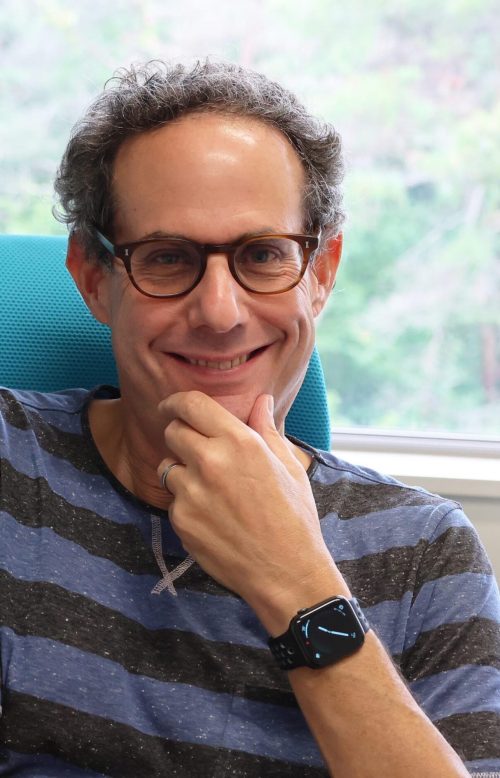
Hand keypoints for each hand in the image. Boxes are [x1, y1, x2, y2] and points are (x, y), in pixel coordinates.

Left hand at [157, 391, 345, 629]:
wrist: (285, 572)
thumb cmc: (294, 517)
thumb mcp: (289, 466)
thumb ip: (267, 429)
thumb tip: (261, 400)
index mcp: (240, 442)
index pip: (191, 405)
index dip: (175, 401)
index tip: (170, 405)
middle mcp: (211, 462)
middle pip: (172, 432)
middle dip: (180, 435)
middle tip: (196, 449)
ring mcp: (192, 493)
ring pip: (167, 467)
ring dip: (181, 471)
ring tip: (210, 489)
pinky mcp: (181, 521)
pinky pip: (173, 500)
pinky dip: (186, 503)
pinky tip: (213, 516)